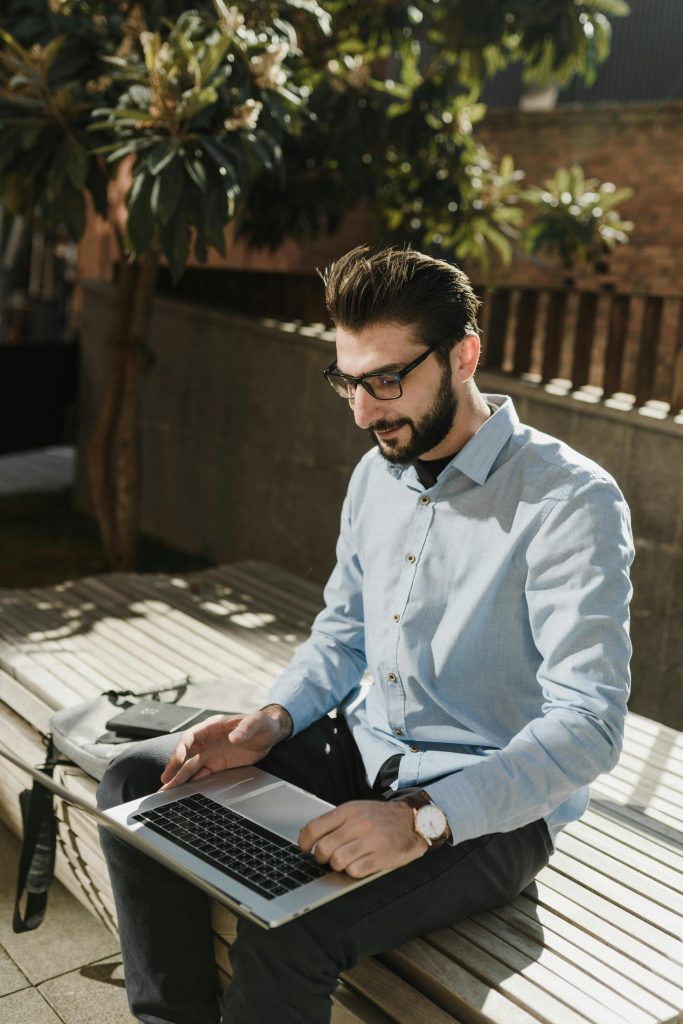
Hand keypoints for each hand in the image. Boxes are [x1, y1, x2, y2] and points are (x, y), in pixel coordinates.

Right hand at [158, 705, 291, 790]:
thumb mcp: (256, 722)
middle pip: (186, 753)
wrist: (270, 733)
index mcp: (212, 727)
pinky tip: (183, 792)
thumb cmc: (261, 723)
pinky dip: (192, 783)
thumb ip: (246, 728)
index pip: (191, 736)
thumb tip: (234, 738)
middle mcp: (208, 741)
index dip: (183, 747)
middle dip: (174, 766)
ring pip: (190, 766)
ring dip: (179, 778)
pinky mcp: (217, 765)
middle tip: (165, 780)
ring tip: (166, 791)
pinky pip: (201, 774)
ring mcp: (211, 753)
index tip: (179, 757)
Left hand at [299, 800, 427, 877]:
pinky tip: (358, 865)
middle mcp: (358, 824)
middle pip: (324, 848)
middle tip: (326, 858)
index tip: (304, 848)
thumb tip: (308, 835)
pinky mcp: (381, 857)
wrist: (413, 821)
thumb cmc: (381, 818)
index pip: (315, 827)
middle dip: (320, 858)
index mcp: (349, 811)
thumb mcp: (357, 810)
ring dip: (336, 866)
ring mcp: (370, 841)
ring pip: (337, 861)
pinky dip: (352, 872)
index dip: (304, 841)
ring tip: (343, 862)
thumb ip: (335, 821)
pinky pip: (354, 871)